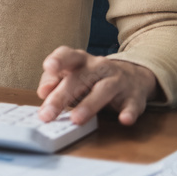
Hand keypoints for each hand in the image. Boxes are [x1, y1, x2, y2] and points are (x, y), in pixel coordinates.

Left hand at [36, 46, 158, 125]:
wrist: (133, 76)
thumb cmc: (92, 78)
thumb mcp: (72, 75)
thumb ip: (54, 81)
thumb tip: (43, 92)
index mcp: (80, 60)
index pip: (68, 55)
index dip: (59, 60)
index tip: (49, 67)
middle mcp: (99, 67)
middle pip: (80, 78)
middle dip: (62, 96)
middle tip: (47, 114)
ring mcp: (118, 81)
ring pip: (104, 89)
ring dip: (89, 105)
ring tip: (76, 120)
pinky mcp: (134, 97)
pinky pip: (132, 104)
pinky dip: (129, 112)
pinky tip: (124, 120)